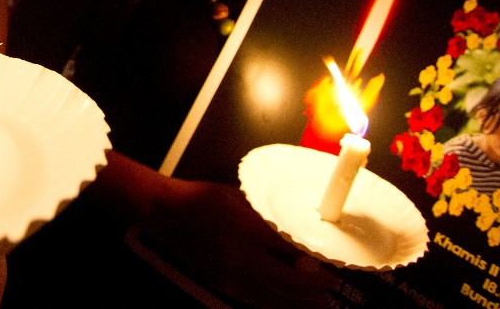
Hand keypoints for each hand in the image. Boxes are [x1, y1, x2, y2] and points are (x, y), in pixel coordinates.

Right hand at [143, 177, 335, 306]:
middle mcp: (240, 264)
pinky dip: (274, 304)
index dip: (315, 276)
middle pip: (285, 290)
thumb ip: (271, 222)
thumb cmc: (207, 200)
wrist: (169, 213)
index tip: (331, 276)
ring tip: (313, 302)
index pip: (291, 265)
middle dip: (310, 296)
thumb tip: (299, 240)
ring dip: (295, 304)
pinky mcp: (220, 285)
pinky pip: (255, 301)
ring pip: (270, 302)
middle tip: (327, 294)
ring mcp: (228, 279)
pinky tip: (285, 301)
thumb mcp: (245, 201)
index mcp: (247, 237)